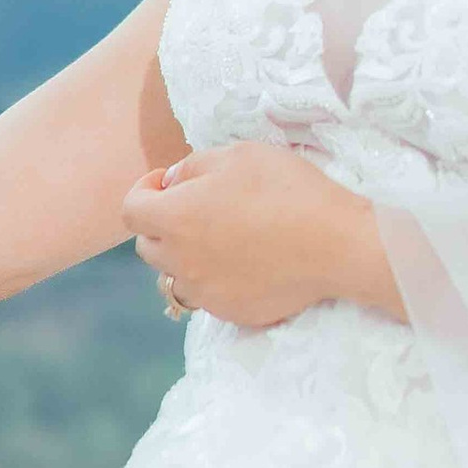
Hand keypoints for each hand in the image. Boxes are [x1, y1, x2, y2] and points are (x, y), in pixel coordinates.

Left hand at [122, 142, 397, 331]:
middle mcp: (180, 261)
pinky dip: (215, 279)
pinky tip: (246, 263)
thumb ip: (192, 166)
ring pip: (176, 276)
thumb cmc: (287, 189)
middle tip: (195, 209)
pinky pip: (208, 295)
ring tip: (220, 239)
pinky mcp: (231, 312)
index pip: (130, 209)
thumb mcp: (238, 155)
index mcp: (174, 218)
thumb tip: (173, 183)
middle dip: (161, 225)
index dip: (144, 191)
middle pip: (147, 247)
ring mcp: (205, 292)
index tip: (168, 182)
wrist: (337, 244)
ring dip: (185, 256)